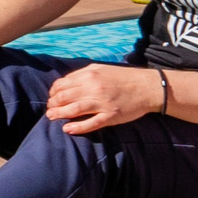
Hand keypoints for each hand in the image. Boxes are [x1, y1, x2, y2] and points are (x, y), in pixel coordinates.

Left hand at [43, 63, 160, 135]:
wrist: (148, 87)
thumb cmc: (123, 77)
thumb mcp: (101, 69)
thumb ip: (82, 75)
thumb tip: (64, 83)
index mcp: (90, 75)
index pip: (62, 84)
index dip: (53, 92)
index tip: (51, 97)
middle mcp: (94, 88)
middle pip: (64, 97)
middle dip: (53, 104)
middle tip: (49, 109)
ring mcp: (102, 103)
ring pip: (73, 110)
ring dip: (59, 114)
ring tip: (51, 117)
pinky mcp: (111, 116)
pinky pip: (91, 123)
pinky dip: (77, 127)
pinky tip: (67, 129)